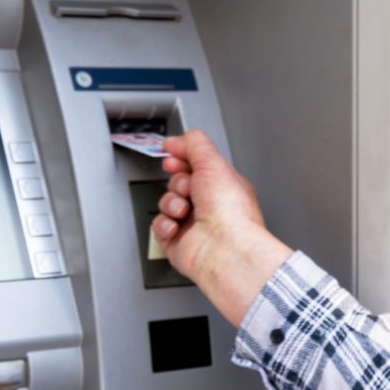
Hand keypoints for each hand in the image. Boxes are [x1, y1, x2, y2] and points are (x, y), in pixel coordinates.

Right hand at [154, 130, 292, 325]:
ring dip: (171, 203)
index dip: (182, 157)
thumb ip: (194, 144)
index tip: (173, 154)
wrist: (224, 249)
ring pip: (167, 202)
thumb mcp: (213, 163)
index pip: (197, 164)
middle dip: (178, 182)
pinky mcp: (178, 241)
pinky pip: (159, 225)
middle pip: (178, 181)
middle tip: (187, 188)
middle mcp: (210, 204)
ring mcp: (193, 223)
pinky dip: (164, 224)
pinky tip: (176, 226)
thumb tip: (176, 140)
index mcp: (223, 185)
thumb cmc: (230, 213)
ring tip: (184, 211)